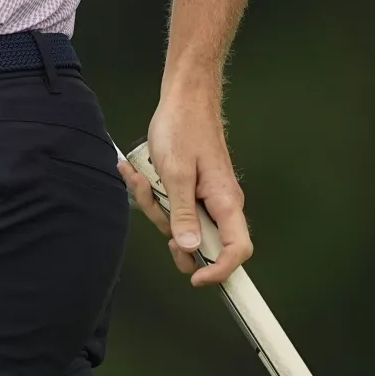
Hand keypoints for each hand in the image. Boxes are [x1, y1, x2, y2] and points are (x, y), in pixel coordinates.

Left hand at [117, 83, 251, 285]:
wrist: (184, 98)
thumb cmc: (183, 128)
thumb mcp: (176, 173)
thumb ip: (182, 213)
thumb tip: (188, 248)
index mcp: (226, 202)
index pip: (238, 251)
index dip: (220, 270)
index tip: (196, 278)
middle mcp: (221, 204)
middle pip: (202, 243)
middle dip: (170, 231)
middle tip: (155, 209)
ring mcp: (207, 197)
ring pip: (182, 225)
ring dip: (156, 207)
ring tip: (141, 178)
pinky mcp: (193, 190)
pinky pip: (174, 206)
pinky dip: (154, 193)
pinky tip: (136, 172)